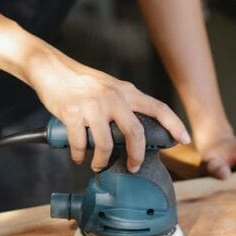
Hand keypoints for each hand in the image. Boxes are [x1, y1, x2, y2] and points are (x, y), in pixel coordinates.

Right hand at [26, 46, 189, 171]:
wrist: (51, 68)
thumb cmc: (81, 82)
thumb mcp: (110, 87)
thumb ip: (124, 104)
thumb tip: (134, 132)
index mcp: (126, 91)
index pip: (158, 107)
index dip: (174, 124)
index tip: (185, 140)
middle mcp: (113, 97)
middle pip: (135, 132)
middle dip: (136, 156)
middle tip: (133, 167)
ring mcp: (93, 105)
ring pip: (105, 144)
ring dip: (101, 161)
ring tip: (97, 165)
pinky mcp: (73, 113)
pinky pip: (80, 143)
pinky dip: (79, 155)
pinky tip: (78, 156)